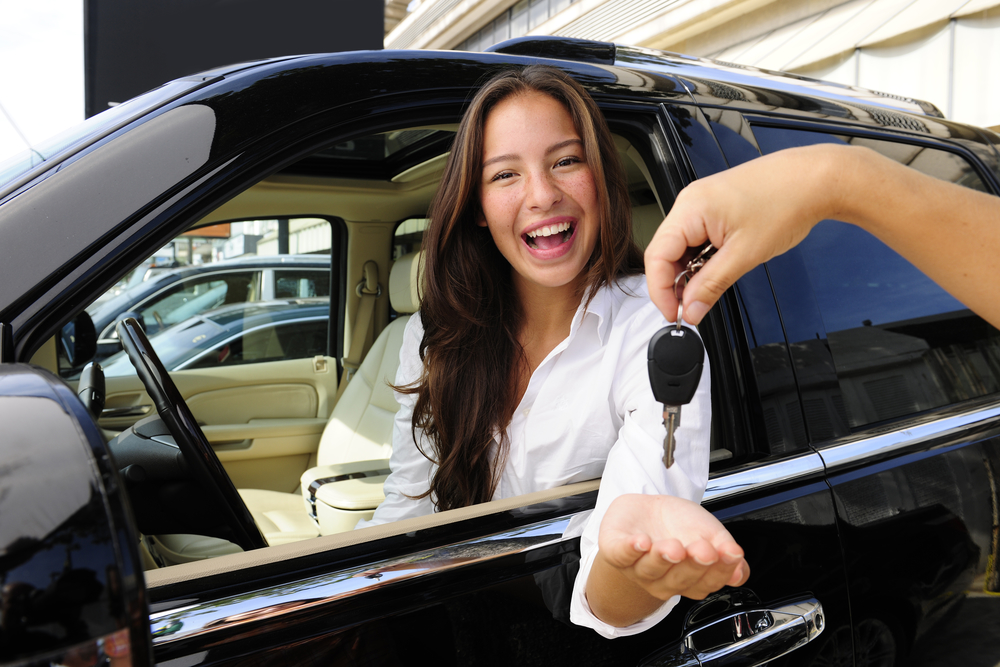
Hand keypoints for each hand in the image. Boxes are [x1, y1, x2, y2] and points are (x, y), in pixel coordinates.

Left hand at [587, 494, 749, 626]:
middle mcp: (663, 578)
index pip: (706, 583)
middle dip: (692, 565)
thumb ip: (726, 552)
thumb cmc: (679, 525)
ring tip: (673, 547)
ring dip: (662, 558)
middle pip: (679, 580)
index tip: (728, 553)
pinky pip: (621, 555)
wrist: (647, 509)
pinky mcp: (615, 550)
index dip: (719, 570)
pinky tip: (640, 541)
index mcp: (688, 578)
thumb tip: (740, 570)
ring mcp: (638, 567)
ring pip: (650, 569)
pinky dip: (629, 549)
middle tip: (703, 549)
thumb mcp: (711, 534)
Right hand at [645, 145, 843, 324]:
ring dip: (690, 272)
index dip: (661, 291)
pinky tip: (718, 267)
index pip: (657, 257)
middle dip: (675, 284)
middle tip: (692, 307)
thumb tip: (691, 309)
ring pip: (681, 248)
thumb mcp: (745, 255)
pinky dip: (702, 259)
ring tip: (711, 285)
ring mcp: (702, 203)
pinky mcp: (714, 208)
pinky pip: (696, 238)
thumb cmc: (786, 202)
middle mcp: (690, 202)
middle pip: (665, 252)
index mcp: (691, 208)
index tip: (675, 314)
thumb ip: (711, 285)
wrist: (814, 180)